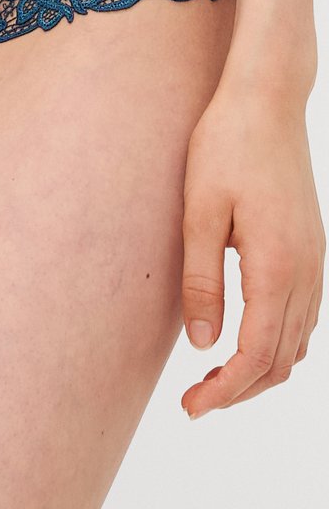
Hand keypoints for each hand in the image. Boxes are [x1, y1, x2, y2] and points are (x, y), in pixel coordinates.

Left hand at [180, 82, 323, 418]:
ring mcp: (316, 260)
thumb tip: (204, 345)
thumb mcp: (199, 212)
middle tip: (194, 403)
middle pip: (282, 359)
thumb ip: (201, 281)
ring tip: (214, 381)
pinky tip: (246, 342)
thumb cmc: (226, 147)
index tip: (192, 408)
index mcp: (277, 265)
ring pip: (298, 342)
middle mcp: (306, 270)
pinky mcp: (312, 248)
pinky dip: (279, 343)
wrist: (267, 100)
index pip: (257, 354)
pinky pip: (304, 315)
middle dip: (240, 391)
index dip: (226, 391)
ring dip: (260, 371)